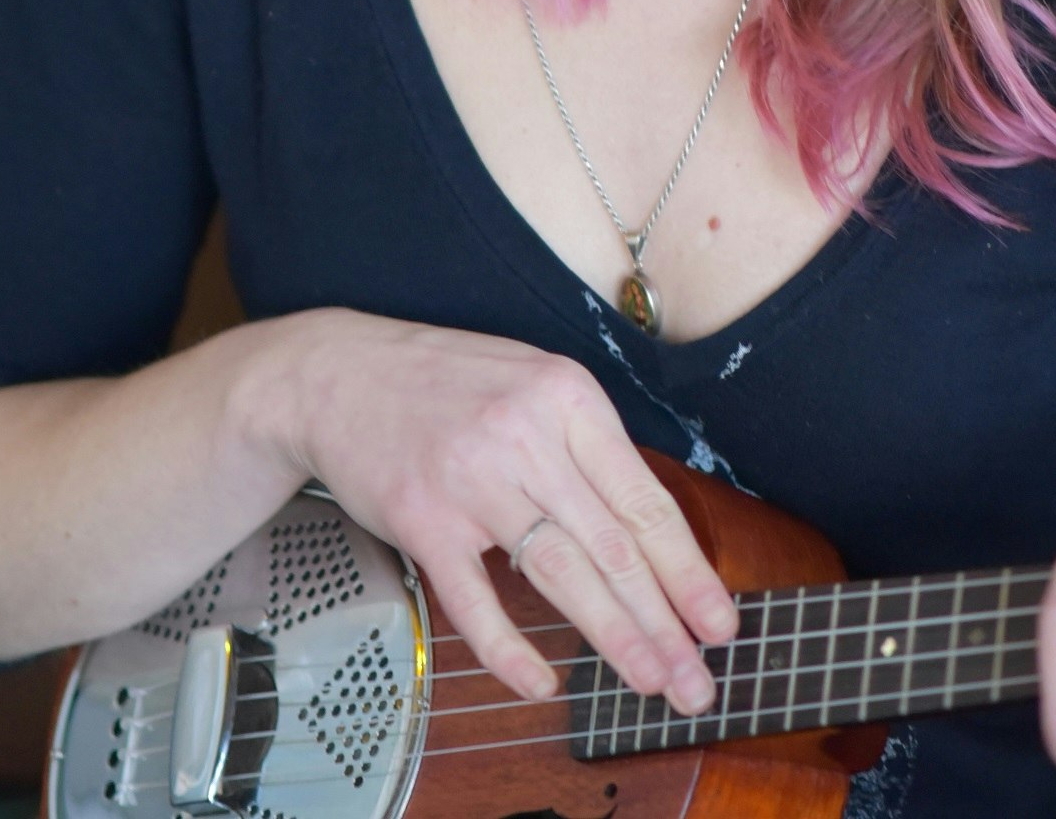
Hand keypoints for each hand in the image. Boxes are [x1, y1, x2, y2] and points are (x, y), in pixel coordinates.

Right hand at [271, 308, 738, 714]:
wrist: (337, 374)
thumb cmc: (445, 382)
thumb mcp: (529, 380)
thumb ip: (584, 445)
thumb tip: (648, 531)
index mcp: (565, 394)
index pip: (642, 499)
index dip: (687, 570)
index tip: (719, 623)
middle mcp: (525, 431)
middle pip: (611, 545)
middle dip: (664, 622)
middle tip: (696, 680)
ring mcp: (471, 475)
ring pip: (560, 572)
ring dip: (614, 637)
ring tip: (650, 681)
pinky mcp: (422, 516)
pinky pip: (475, 600)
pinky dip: (510, 648)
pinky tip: (542, 680)